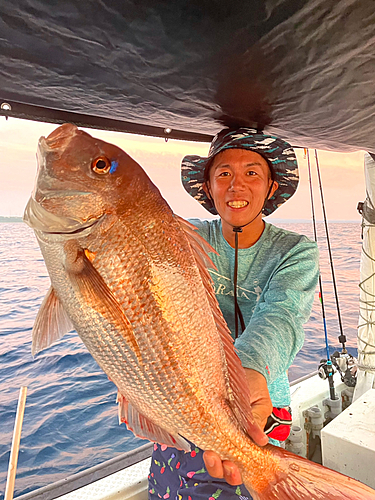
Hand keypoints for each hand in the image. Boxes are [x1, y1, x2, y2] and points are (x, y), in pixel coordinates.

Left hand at [203, 369, 271, 484]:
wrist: (246, 368)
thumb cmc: (254, 386)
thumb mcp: (260, 403)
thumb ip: (256, 420)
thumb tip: (261, 439)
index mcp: (247, 439)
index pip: (241, 465)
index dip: (235, 472)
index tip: (233, 466)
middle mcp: (230, 439)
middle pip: (223, 467)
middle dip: (221, 470)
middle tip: (222, 462)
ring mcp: (217, 430)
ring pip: (212, 456)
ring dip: (211, 460)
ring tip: (210, 454)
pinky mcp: (207, 418)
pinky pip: (201, 433)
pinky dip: (200, 438)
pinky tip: (201, 435)